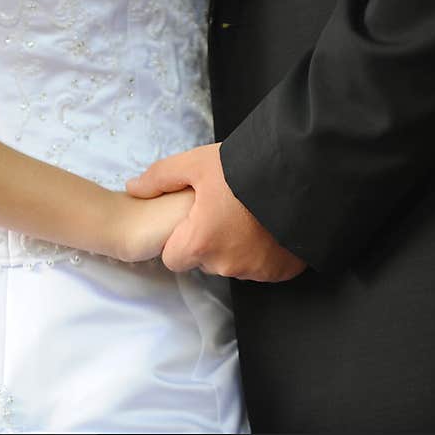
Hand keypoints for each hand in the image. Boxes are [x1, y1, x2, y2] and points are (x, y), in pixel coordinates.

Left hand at [126, 143, 306, 281]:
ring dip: (238, 247)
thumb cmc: (244, 168)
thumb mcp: (196, 164)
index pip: (174, 258)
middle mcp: (227, 264)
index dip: (180, 238)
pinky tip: (268, 226)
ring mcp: (257, 270)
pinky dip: (264, 251)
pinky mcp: (282, 270)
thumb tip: (133, 188)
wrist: (301, 173)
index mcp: (200, 243)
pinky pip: (263, 266)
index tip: (194, 219)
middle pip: (206, 262)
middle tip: (225, 210)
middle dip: (211, 242)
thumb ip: (160, 178)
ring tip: (249, 215)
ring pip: (235, 264)